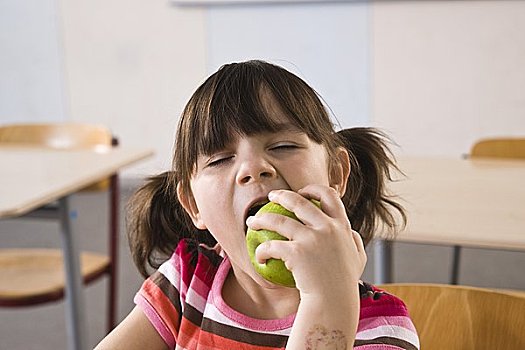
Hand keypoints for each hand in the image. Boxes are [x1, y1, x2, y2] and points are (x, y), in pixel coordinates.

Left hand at [247, 185, 366, 296]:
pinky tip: (258, 256)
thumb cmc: (344, 284)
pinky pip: (272, 246)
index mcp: (342, 226)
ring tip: (251, 222)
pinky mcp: (296, 253)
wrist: (334, 302)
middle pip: (298, 201)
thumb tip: (349, 231)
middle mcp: (327, 228)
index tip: (301, 192)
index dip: (312, 189)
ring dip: (260, 219)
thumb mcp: (358, 259)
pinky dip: (261, 250)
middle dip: (280, 195)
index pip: (329, 195)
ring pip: (278, 220)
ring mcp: (312, 239)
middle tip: (270, 197)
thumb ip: (354, 242)